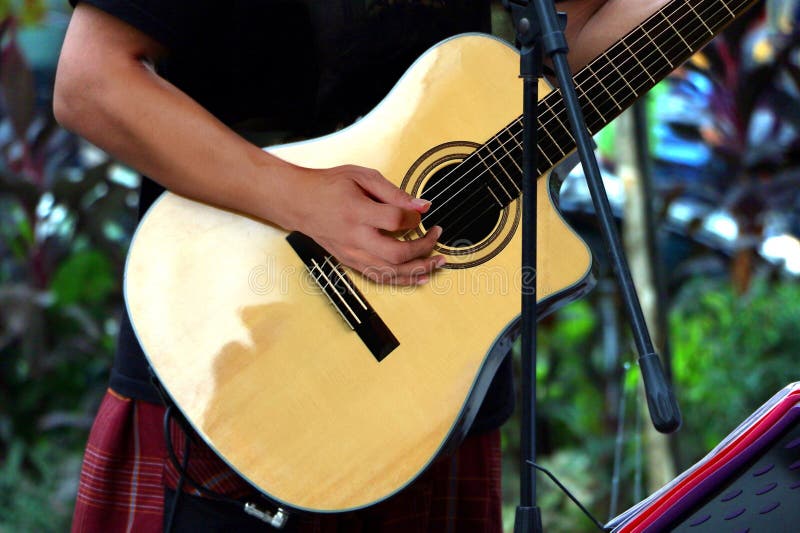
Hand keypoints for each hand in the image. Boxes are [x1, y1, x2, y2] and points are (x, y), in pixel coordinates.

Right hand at [288, 165, 444, 285]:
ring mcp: (352, 254)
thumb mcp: (362, 176)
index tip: (420, 211)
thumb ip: (394, 192)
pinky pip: (380, 277)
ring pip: (391, 272)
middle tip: (436, 235)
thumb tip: (421, 205)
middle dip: (424, 248)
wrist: (300, 202)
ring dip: (419, 269)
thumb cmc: (329, 186)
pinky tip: (420, 276)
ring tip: (438, 262)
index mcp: (356, 211)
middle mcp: (354, 237)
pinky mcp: (351, 262)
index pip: (394, 220)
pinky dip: (403, 280)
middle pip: (396, 254)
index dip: (413, 217)